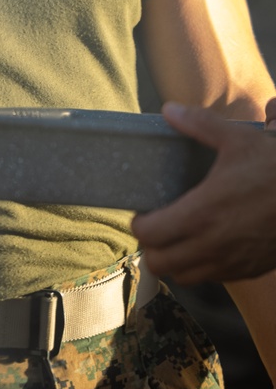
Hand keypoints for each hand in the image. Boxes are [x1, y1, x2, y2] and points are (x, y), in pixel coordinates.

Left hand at [131, 101, 275, 284]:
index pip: (148, 234)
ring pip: (184, 277)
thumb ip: (199, 124)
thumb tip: (169, 109)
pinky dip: (202, 267)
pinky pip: (212, 278)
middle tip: (157, 227)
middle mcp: (211, 244)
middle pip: (158, 263)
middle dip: (151, 247)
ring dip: (175, 261)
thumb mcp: (238, 139)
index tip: (145, 211)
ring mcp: (231, 262)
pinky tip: (207, 245)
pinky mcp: (249, 270)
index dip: (140, 223)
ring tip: (178, 239)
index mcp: (201, 213)